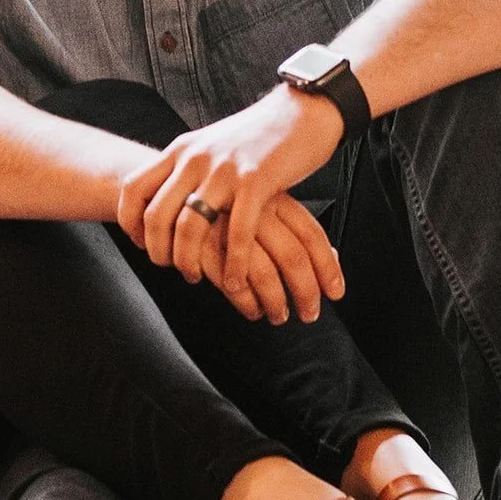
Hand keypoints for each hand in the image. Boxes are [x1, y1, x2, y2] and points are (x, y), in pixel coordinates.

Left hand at [117, 86, 345, 306]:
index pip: (133, 188)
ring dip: (189, 262)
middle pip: (156, 215)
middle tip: (171, 267)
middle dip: (158, 251)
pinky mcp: (256, 180)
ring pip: (189, 227)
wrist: (302, 111)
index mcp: (180, 150)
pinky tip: (236, 281)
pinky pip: (237, 231)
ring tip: (198, 277)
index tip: (142, 243)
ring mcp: (224, 169)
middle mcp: (195, 158)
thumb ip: (188, 170)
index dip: (129, 222)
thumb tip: (168, 203)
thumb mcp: (210, 147)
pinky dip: (234, 263)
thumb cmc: (258, 136)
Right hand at [194, 204, 339, 322]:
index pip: (311, 234)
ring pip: (263, 272)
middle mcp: (253, 208)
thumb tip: (333, 257)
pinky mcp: (201, 242)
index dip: (327, 267)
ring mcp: (227, 225)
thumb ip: (293, 229)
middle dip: (305, 292)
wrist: (165, 183)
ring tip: (278, 317)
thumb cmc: (222, 202)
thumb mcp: (263, 206)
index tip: (335, 292)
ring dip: (275, 302)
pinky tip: (251, 310)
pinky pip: (230, 281)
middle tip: (309, 314)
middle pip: (292, 256)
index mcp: (273, 197)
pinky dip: (245, 302)